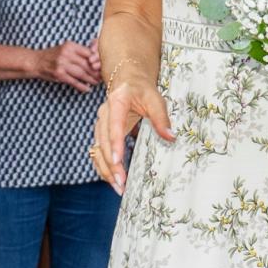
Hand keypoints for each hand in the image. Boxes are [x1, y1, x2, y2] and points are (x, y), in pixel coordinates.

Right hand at [39, 41, 102, 91]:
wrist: (36, 61)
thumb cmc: (53, 56)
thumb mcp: (65, 49)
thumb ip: (78, 52)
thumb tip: (95, 61)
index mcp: (70, 45)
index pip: (88, 53)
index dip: (97, 61)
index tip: (102, 66)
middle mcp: (66, 54)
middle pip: (86, 64)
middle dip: (95, 72)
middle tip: (102, 77)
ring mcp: (62, 64)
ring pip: (81, 73)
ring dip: (91, 80)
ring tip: (96, 83)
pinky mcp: (59, 74)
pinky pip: (74, 82)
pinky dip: (82, 86)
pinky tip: (87, 89)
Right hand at [92, 76, 173, 196]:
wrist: (128, 80)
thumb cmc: (142, 89)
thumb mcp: (155, 99)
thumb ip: (162, 118)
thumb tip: (171, 138)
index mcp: (117, 103)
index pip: (113, 126)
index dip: (114, 144)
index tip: (116, 160)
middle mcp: (104, 114)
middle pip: (102, 142)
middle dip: (110, 165)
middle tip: (121, 184)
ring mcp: (100, 124)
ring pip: (97, 150)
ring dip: (105, 170)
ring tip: (118, 188)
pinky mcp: (101, 133)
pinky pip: (98, 152)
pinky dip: (104, 167)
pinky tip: (113, 180)